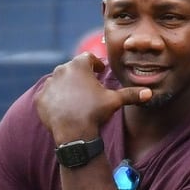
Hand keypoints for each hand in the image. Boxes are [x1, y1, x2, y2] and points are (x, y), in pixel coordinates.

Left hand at [35, 52, 151, 142]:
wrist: (73, 132)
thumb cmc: (95, 112)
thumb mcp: (115, 101)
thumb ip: (131, 94)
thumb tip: (149, 93)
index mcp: (79, 65)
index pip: (89, 58)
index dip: (96, 64)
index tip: (100, 71)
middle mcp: (61, 70)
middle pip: (72, 68)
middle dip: (81, 74)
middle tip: (88, 84)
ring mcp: (48, 84)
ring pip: (59, 81)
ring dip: (66, 85)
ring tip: (76, 96)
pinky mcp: (40, 98)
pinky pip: (48, 95)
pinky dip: (54, 99)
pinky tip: (62, 106)